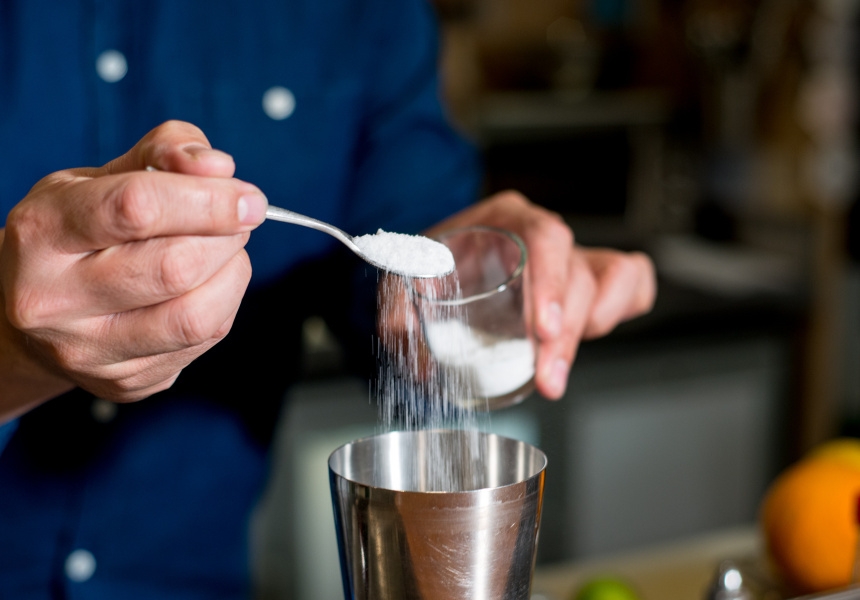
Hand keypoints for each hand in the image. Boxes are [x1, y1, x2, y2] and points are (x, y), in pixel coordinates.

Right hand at [0, 120, 267, 418]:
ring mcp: (87, 350)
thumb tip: (218, 167)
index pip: (137, 208)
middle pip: (175, 266)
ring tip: (226, 249)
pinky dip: (225, 303)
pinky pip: (203, 342)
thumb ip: (164, 154)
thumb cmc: (82, 231)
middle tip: (237, 220)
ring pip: (196, 315)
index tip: (249, 198)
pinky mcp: (124, 382)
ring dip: (233, 272)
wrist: (41, 308)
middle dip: (226, 236)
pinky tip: (211, 283)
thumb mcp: (104, 176)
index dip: (208, 200)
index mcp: (43, 231)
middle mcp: (54, 299)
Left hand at [426, 190, 655, 399]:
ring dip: (598, 324)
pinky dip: (624, 308)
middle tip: (548, 379)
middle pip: (580, 274)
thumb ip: (397, 306)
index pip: (545, 238)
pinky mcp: (589, 281)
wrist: (443, 265)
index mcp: (506, 220)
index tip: (544, 330)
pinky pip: (632, 283)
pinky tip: (590, 336)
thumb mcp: (405, 278)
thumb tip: (404, 336)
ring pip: (615, 278)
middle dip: (567, 336)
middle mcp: (544, 235)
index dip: (552, 284)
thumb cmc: (433, 266)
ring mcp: (571, 258)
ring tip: (559, 364)